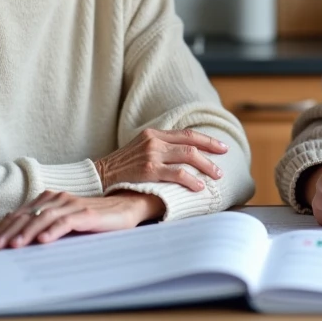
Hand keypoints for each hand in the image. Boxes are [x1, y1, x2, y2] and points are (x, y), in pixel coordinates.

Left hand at [0, 191, 164, 248]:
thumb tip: (14, 239)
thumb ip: (42, 227)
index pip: (17, 215)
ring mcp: (71, 205)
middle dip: (6, 233)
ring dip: (26, 233)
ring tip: (13, 246)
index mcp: (47, 200)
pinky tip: (43, 241)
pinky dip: (53, 231)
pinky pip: (66, 222)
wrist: (124, 209)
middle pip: (26, 216)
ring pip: (43, 218)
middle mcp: (56, 198)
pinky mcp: (86, 214)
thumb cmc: (91, 220)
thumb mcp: (62, 223)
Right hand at [94, 128, 226, 191]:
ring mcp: (152, 154)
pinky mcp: (149, 169)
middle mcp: (154, 140)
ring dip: (206, 166)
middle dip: (211, 152)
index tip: (221, 147)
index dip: (206, 140)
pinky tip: (198, 187)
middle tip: (222, 164)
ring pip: (188, 156)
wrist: (98, 175)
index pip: (187, 134)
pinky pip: (177, 174)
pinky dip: (191, 180)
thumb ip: (158, 148)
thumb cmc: (120, 167)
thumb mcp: (139, 149)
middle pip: (191, 143)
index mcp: (153, 133)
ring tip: (216, 176)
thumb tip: (181, 155)